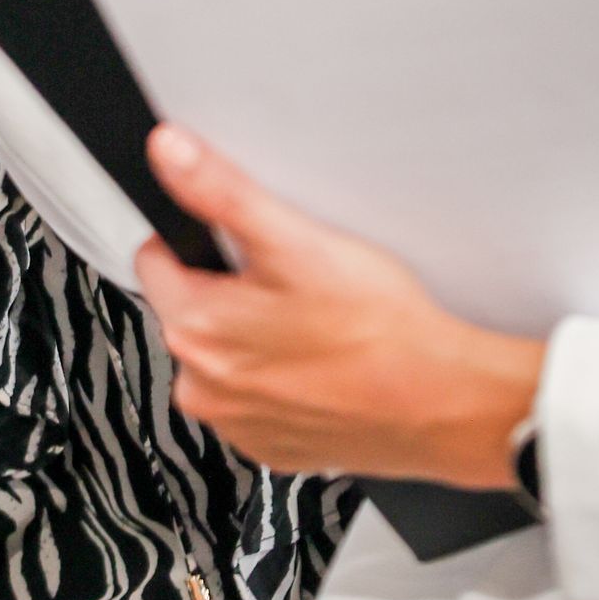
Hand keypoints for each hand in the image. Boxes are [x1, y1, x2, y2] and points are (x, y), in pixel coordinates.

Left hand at [135, 127, 545, 484]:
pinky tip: (324, 364)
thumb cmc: (378, 328)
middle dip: (231, 289)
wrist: (442, 404)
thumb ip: (220, 191)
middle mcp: (201, 387)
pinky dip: (280, 379)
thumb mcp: (296, 241)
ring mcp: (236, 424)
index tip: (244, 241)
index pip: (157, 258)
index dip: (199, 237)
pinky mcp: (271, 448)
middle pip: (191, 308)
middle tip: (293, 281)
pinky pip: (256, 398)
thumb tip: (168, 152)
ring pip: (224, 355)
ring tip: (315, 323)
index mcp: (193, 329)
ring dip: (255, 337)